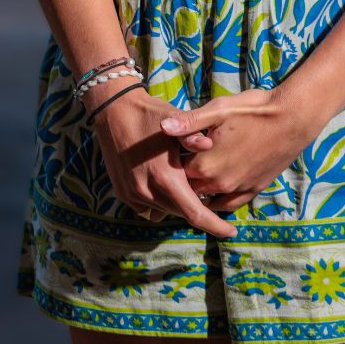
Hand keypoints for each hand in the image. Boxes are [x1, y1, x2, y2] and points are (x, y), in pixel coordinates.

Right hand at [92, 85, 237, 238]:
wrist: (113, 111)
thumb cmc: (149, 114)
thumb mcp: (174, 121)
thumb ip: (193, 137)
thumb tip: (210, 145)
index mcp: (165, 177)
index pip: (195, 214)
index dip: (215, 226)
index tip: (231, 232)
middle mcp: (148, 191)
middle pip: (181, 213)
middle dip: (197, 208)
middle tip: (210, 195)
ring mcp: (133, 194)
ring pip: (165, 211)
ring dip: (177, 204)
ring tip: (185, 185)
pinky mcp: (123, 193)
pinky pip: (147, 209)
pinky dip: (160, 202)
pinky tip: (163, 184)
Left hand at [159, 85, 312, 212]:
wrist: (293, 119)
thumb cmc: (254, 109)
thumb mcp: (219, 109)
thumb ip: (189, 122)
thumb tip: (162, 128)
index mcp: (205, 164)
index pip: (175, 171)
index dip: (170, 161)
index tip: (167, 153)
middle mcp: (218, 183)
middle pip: (189, 188)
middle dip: (182, 179)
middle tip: (177, 166)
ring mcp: (237, 189)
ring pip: (207, 199)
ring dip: (199, 190)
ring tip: (193, 178)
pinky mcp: (253, 191)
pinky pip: (228, 205)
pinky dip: (218, 202)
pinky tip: (214, 195)